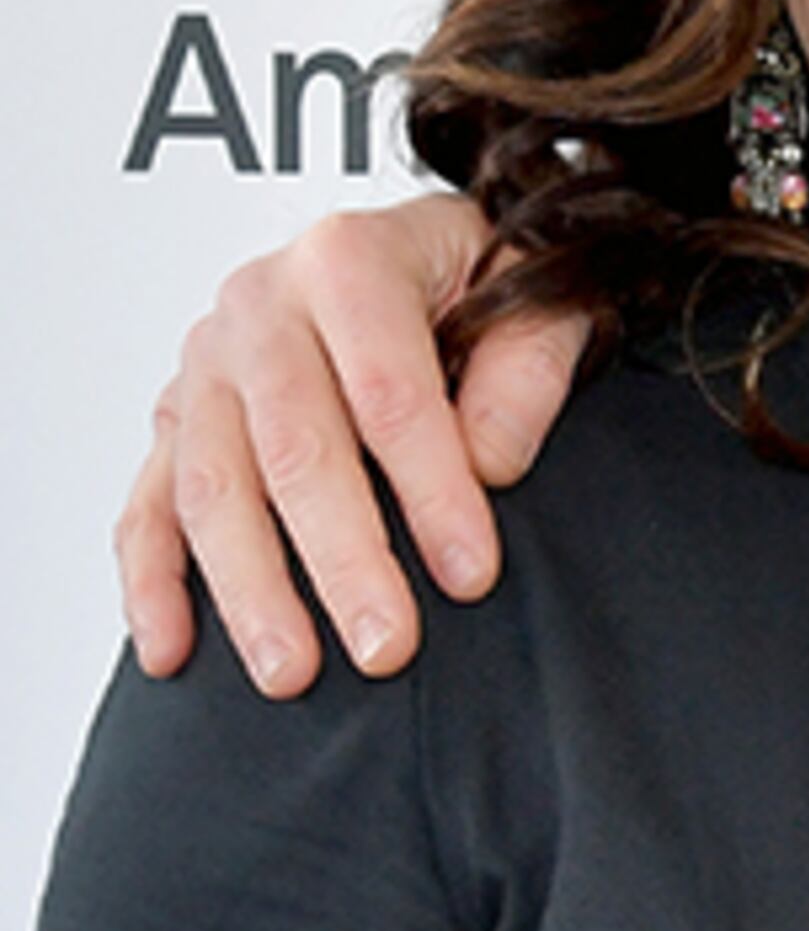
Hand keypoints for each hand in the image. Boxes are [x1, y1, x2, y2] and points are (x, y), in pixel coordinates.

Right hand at [113, 199, 576, 692]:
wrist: (414, 257)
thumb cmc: (477, 289)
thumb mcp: (538, 303)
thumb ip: (525, 375)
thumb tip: (488, 463)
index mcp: (347, 262)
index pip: (387, 391)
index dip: (431, 489)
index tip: (471, 575)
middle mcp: (260, 307)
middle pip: (291, 447)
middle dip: (339, 558)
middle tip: (384, 646)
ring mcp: (206, 366)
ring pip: (211, 486)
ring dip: (249, 588)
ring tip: (291, 673)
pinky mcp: (177, 420)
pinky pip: (149, 505)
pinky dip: (153, 582)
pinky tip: (173, 651)